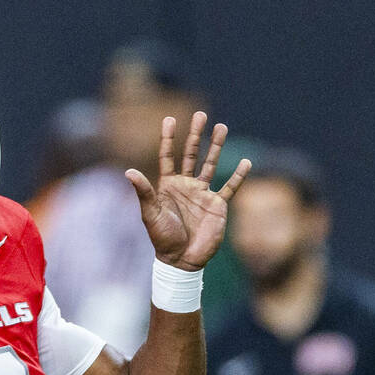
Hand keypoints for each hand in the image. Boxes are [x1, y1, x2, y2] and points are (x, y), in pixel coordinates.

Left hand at [125, 112, 250, 270]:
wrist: (181, 260)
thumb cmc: (162, 238)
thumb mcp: (150, 214)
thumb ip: (144, 192)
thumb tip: (128, 171)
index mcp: (168, 186)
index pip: (168, 156)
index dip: (168, 138)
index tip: (170, 118)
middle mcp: (186, 186)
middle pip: (192, 154)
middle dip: (196, 135)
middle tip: (201, 114)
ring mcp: (202, 194)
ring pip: (211, 164)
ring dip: (216, 147)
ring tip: (222, 127)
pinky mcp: (217, 205)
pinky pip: (229, 187)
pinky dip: (238, 176)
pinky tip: (246, 162)